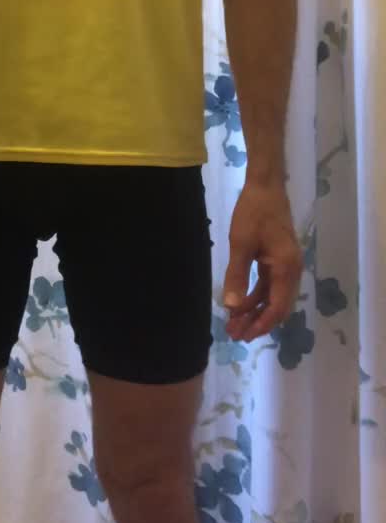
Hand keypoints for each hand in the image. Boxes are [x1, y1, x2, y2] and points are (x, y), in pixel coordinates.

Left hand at [222, 180, 302, 342]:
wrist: (265, 186)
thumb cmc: (253, 213)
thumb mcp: (241, 244)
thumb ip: (237, 276)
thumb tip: (232, 307)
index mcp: (285, 268)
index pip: (277, 308)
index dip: (260, 325)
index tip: (242, 336)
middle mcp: (291, 270)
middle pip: (277, 306)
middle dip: (256, 322)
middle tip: (234, 335)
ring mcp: (286, 265)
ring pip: (272, 296)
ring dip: (254, 310)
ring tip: (233, 322)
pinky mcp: (279, 259)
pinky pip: (270, 285)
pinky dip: (256, 296)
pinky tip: (241, 303)